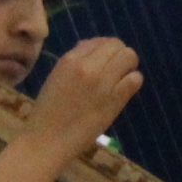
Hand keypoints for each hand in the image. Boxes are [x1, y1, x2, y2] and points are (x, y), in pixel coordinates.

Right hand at [24, 35, 142, 150]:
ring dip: (128, 66)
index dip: (104, 50)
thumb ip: (75, 60)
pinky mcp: (114, 100)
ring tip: (120, 79)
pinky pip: (135, 79)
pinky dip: (133, 81)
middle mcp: (88, 66)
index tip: (103, 61)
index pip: (99, 41)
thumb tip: (91, 46)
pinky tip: (123, 90)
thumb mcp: (57, 76)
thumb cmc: (48, 111)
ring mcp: (103, 83)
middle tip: (115, 69)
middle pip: (117, 45)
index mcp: (70, 59)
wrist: (47, 140)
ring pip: (129, 57)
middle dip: (119, 55)